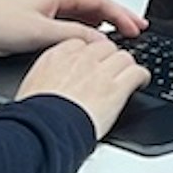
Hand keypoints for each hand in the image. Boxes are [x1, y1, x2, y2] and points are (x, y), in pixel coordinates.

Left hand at [0, 0, 145, 58]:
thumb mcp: (41, 32)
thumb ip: (74, 35)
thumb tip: (100, 41)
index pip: (101, 1)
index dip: (122, 14)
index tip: (138, 27)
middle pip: (96, 6)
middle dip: (118, 18)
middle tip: (137, 30)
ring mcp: (46, 8)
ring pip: (83, 15)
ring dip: (102, 26)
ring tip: (118, 39)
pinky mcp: (37, 21)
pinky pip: (70, 23)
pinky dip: (85, 32)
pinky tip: (88, 43)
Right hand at [11, 29, 147, 140]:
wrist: (46, 129)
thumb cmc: (35, 116)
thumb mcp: (31, 87)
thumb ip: (47, 76)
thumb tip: (50, 82)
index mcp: (57, 56)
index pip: (81, 43)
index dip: (90, 54)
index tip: (92, 63)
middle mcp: (81, 59)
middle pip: (105, 46)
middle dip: (109, 58)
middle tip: (111, 71)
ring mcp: (100, 71)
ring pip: (124, 57)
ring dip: (126, 67)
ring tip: (128, 76)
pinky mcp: (117, 87)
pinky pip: (137, 72)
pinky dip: (141, 77)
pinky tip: (141, 82)